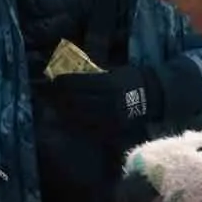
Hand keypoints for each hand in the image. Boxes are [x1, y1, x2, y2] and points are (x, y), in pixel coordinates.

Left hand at [48, 66, 162, 133]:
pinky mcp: (111, 130)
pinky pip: (87, 127)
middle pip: (75, 100)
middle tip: (48, 93)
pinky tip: (67, 118)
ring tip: (55, 105)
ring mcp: (110, 118)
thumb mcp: (113, 70)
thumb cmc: (130, 79)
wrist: (153, 97)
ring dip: (63, 110)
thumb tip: (68, 74)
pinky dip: (74, 122)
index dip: (63, 82)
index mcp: (109, 84)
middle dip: (58, 97)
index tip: (54, 80)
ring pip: (78, 116)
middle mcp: (108, 102)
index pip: (78, 83)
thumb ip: (92, 73)